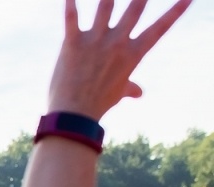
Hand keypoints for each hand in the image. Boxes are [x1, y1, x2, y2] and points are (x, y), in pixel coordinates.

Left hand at [48, 0, 189, 119]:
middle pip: (135, 9)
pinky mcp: (73, 43)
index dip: (176, 11)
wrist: (74, 114)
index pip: (160, 28)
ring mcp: (95, 40)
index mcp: (133, 52)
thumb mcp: (119, 93)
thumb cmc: (98, 104)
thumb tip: (139, 93)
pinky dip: (70, 4)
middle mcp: (117, 42)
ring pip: (105, 6)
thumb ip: (130, 87)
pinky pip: (71, 18)